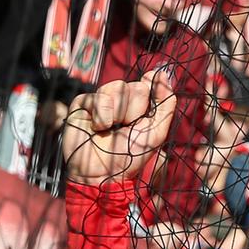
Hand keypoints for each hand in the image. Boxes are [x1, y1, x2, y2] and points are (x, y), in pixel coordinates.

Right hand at [62, 74, 176, 185]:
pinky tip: (97, 128)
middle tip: (126, 128)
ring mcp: (102, 100)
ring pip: (117, 87)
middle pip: (136, 87)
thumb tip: (163, 73)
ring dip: (118, 113)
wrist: (102, 174)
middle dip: (134, 111)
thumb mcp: (156, 132)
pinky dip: (101, 115)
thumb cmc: (131, 156)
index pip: (149, 84)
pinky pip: (97, 96)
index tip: (144, 112)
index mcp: (140, 105)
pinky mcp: (83, 103)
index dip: (150, 95)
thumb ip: (165, 104)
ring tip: (110, 129)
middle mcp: (121, 100)